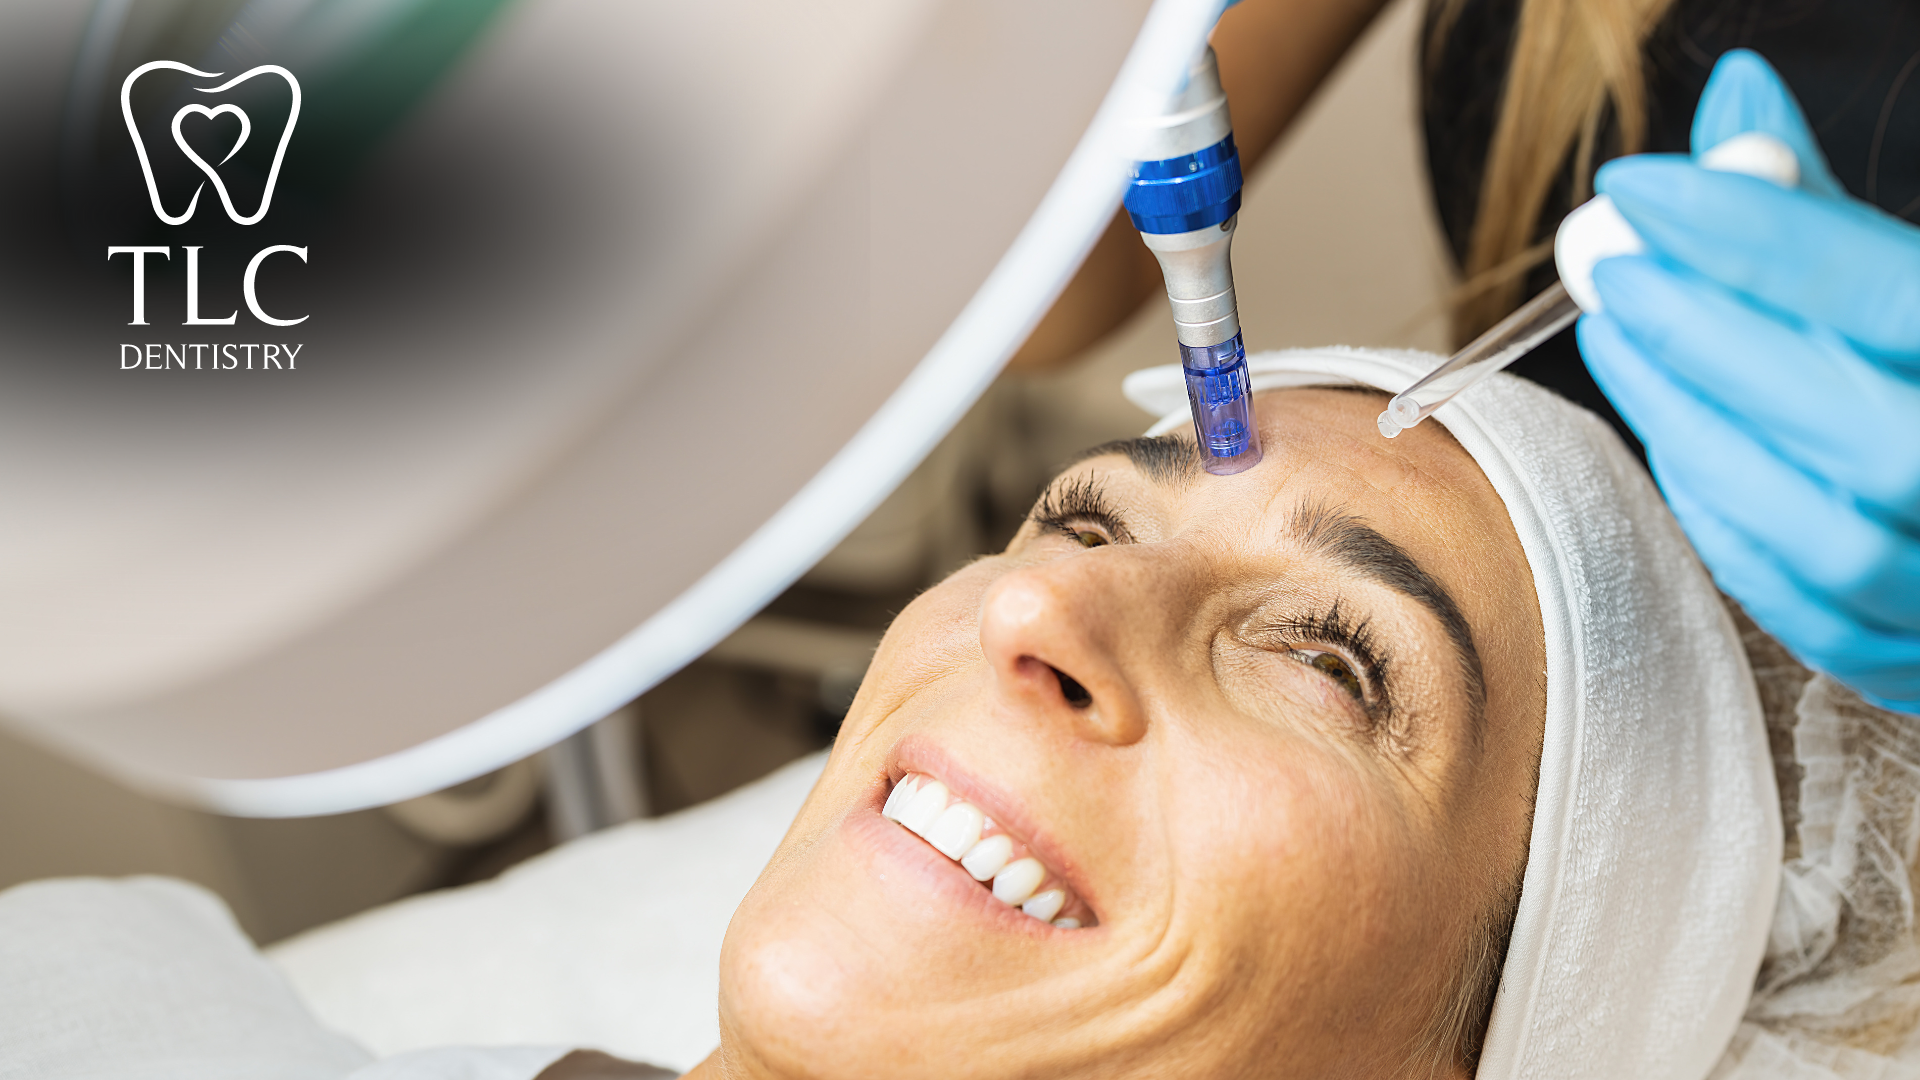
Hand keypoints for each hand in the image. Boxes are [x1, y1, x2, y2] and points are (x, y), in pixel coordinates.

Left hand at [1577, 49, 1919, 711]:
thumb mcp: (1915, 273)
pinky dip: (1723, 518)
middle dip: (1709, 341)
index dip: (1758, 237)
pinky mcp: (1916, 658)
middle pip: (1858, 429)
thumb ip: (1823, 205)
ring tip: (1618, 343)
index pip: (1888, 292)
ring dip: (1694, 432)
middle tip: (1610, 275)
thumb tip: (1732, 97)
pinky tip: (1676, 441)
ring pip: (1822, 534)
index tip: (1637, 190)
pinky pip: (1805, 605)